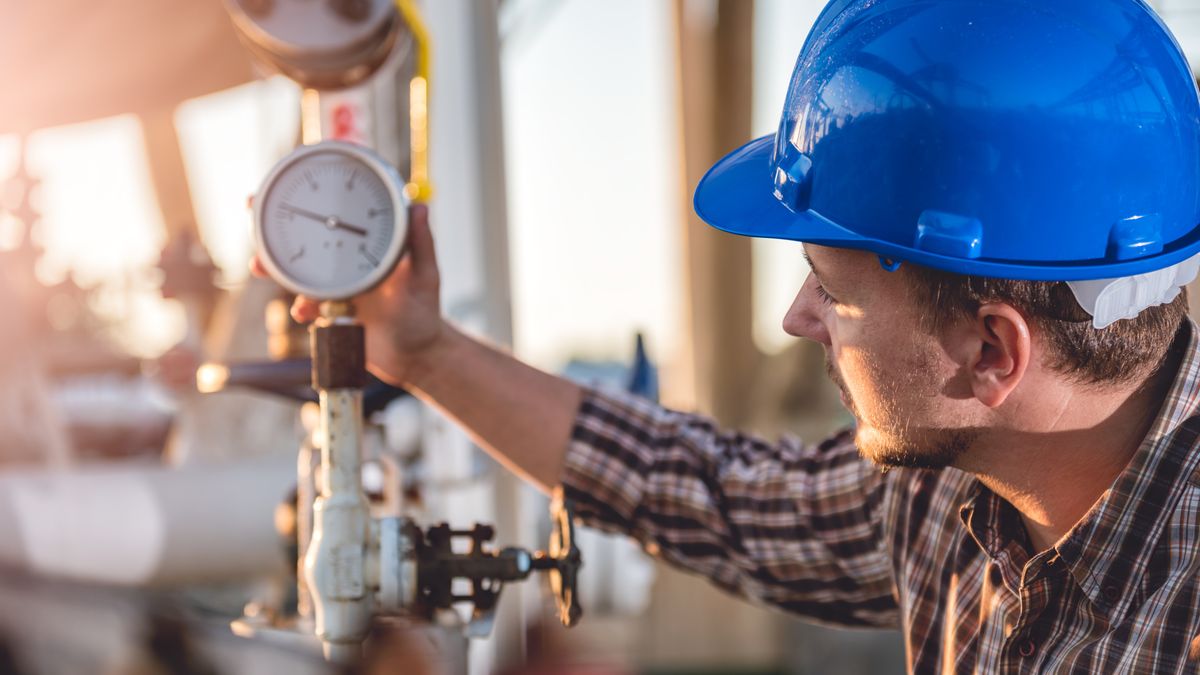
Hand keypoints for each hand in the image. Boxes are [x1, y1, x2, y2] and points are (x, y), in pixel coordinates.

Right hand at [250, 204, 445, 385]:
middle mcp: (347, 258)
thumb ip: (422, 245)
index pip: (342, 206)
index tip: (300, 168)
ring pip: (296, 267)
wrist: (414, 356)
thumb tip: (420, 207)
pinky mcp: (327, 308)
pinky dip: (299, 305)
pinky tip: (303, 311)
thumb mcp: (424, 277)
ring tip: (258, 265)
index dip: (320, 185)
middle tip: (251, 208)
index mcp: (370, 241)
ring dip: (272, 265)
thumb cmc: (424, 313)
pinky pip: (304, 303)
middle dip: (275, 220)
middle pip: (306, 231)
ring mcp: (335, 283)